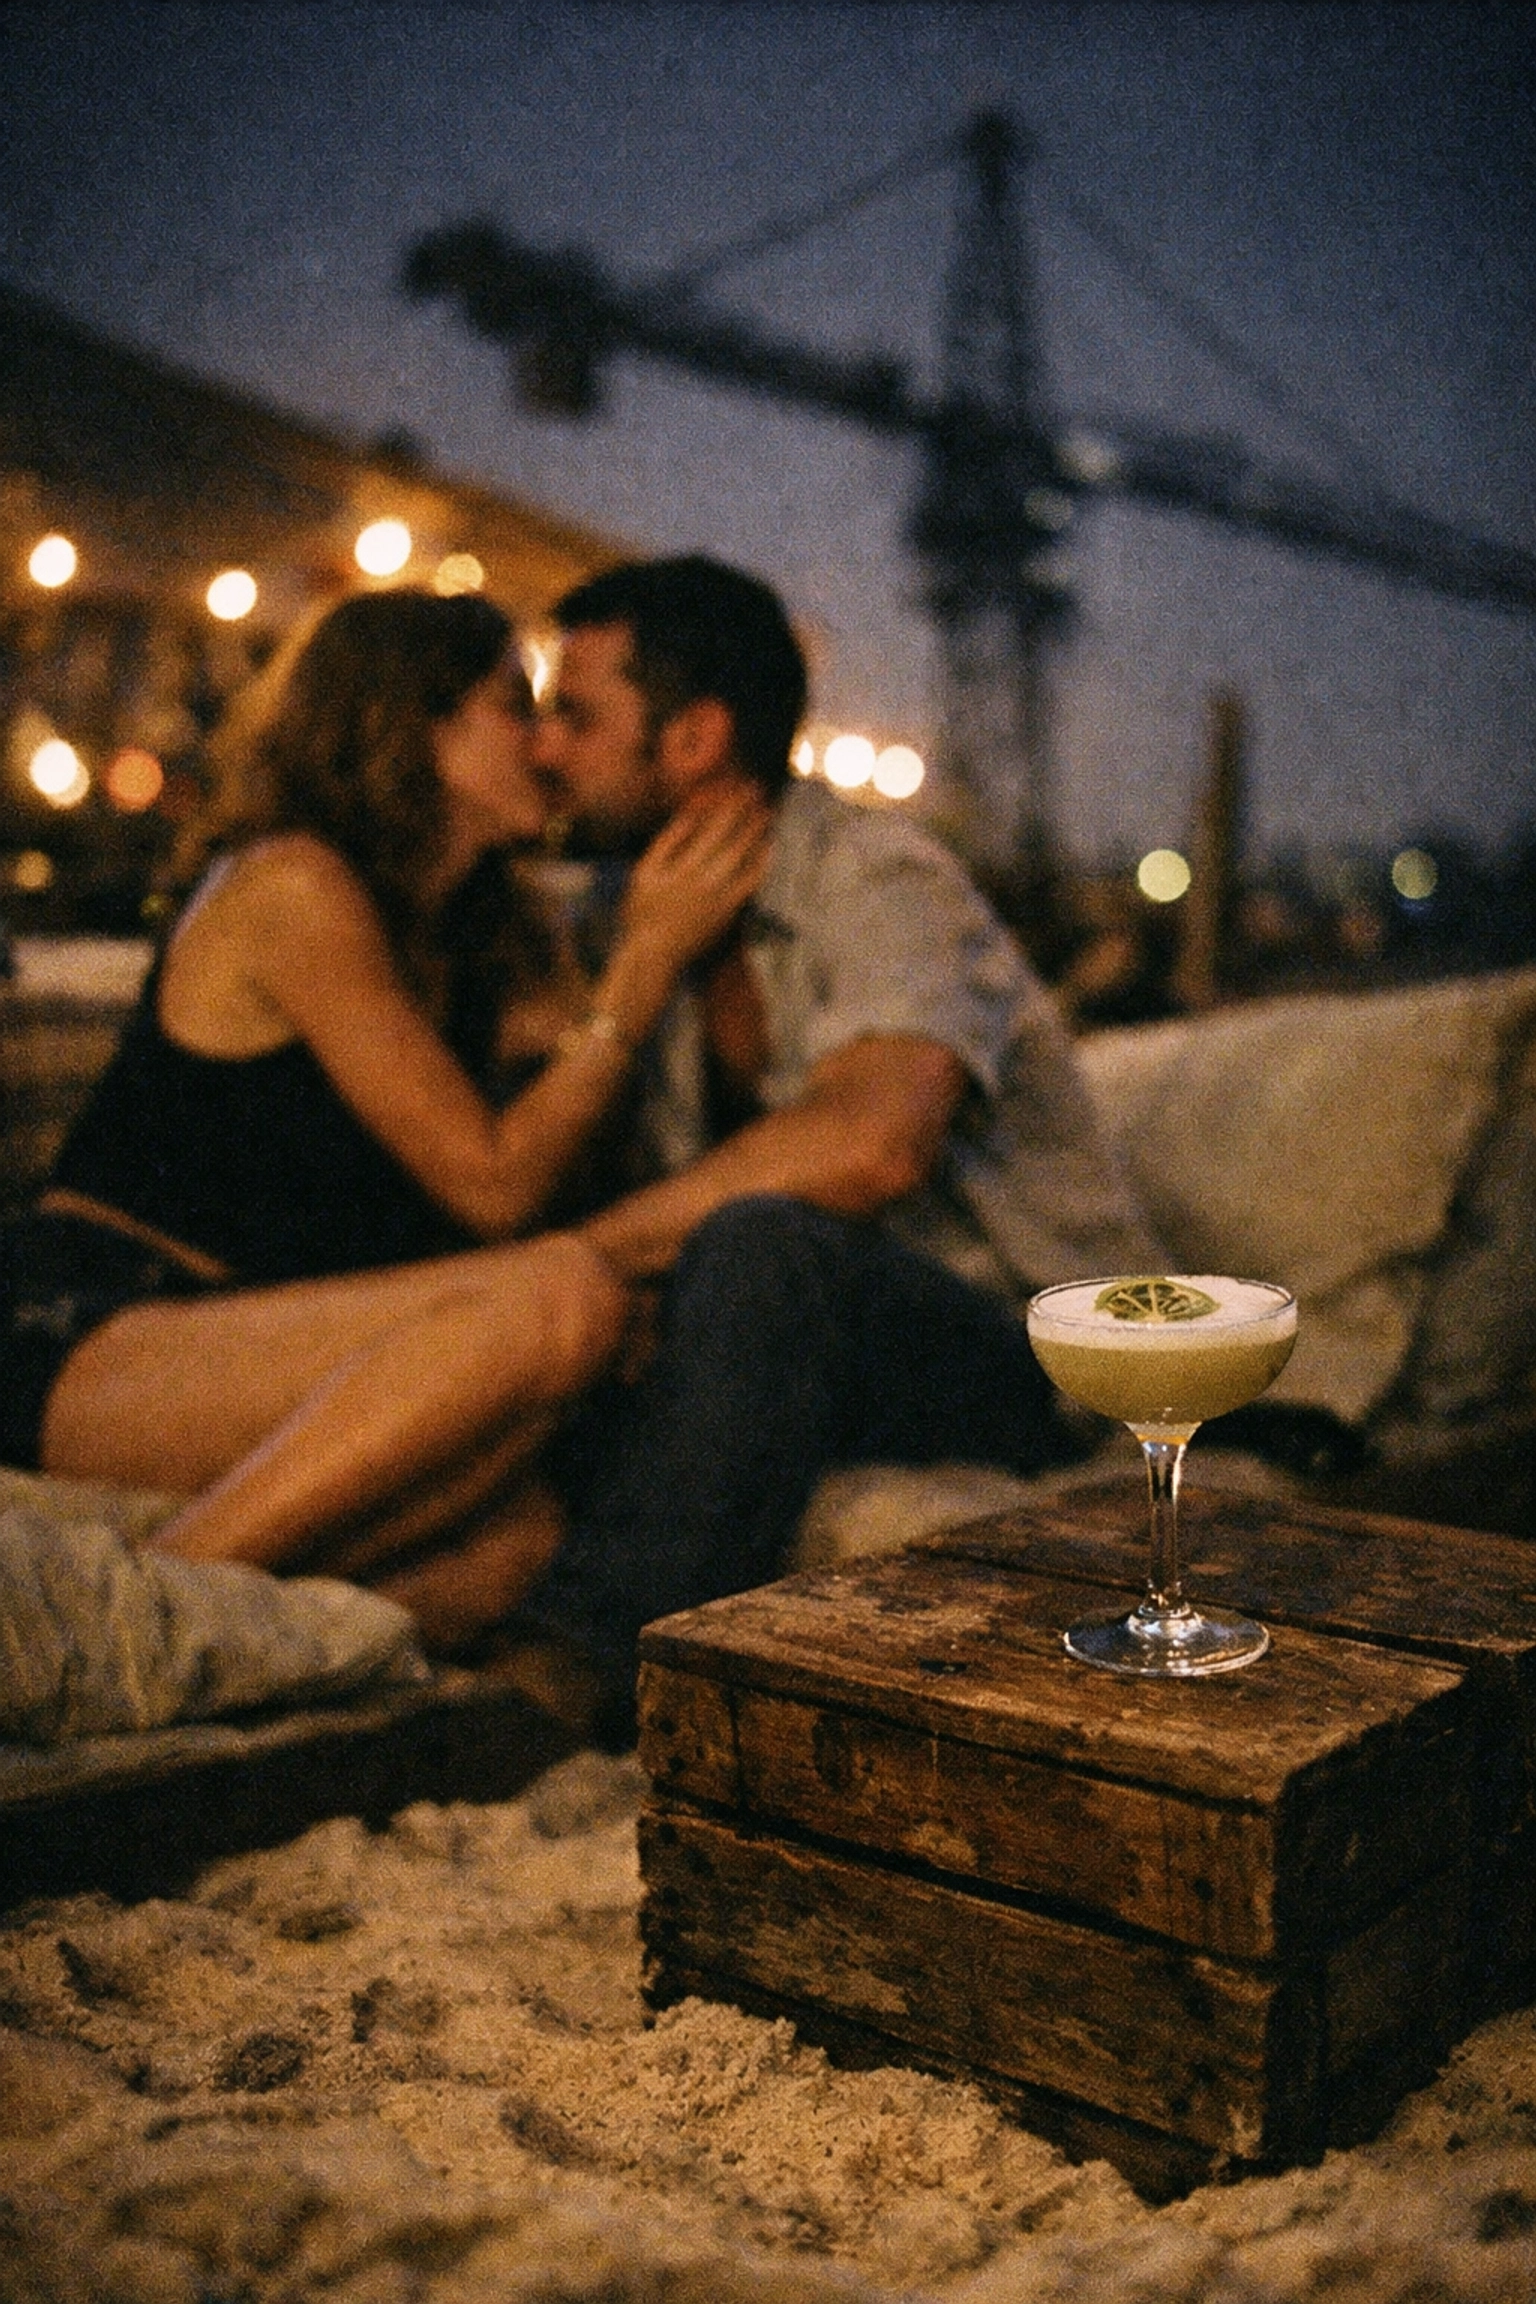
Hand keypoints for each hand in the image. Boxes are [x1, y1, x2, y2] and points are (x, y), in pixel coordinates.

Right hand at [619, 786, 772, 974]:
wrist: (654, 953)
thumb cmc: (642, 912)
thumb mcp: (644, 873)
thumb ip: (666, 843)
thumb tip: (688, 818)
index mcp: (684, 865)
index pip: (713, 827)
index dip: (729, 806)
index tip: (739, 789)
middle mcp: (706, 877)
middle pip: (733, 837)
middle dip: (747, 812)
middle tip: (760, 791)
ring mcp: (720, 895)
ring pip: (744, 857)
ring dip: (757, 833)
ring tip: (768, 813)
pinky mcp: (729, 912)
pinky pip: (750, 884)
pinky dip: (761, 865)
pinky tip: (769, 850)